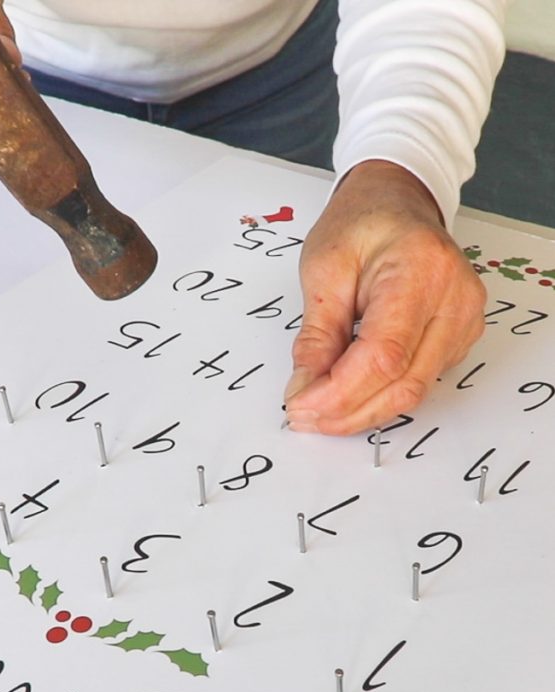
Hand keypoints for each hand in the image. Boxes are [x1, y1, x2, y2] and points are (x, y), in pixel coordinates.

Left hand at [284, 160, 486, 434]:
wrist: (396, 202)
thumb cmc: (362, 224)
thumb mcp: (323, 269)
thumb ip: (316, 336)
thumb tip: (306, 391)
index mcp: (421, 269)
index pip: (384, 354)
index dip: (340, 393)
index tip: (300, 407)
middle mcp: (456, 298)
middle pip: (403, 383)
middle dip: (347, 411)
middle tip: (304, 417)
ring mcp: (465, 320)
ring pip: (413, 392)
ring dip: (362, 411)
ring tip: (319, 409)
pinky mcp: (460, 337)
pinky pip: (420, 382)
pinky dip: (379, 395)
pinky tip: (349, 392)